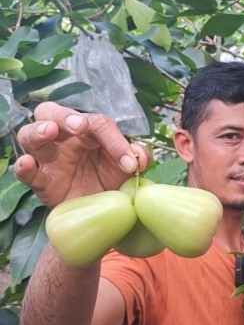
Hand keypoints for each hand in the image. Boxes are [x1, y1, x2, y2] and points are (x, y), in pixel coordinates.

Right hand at [14, 102, 150, 206]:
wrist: (104, 211)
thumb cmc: (113, 180)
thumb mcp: (130, 168)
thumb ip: (138, 157)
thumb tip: (139, 156)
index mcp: (89, 132)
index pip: (98, 124)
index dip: (115, 140)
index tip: (129, 163)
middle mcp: (66, 141)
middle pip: (52, 114)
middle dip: (64, 115)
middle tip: (79, 125)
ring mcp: (51, 161)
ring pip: (30, 136)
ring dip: (38, 131)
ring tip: (50, 131)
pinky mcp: (43, 184)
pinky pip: (27, 174)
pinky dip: (24, 168)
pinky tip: (26, 163)